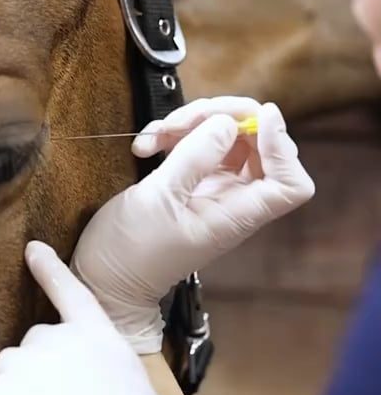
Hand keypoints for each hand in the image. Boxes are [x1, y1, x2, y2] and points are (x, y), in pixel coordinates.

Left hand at [0, 242, 196, 394]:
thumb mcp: (134, 389)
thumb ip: (103, 367)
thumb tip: (86, 377)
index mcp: (100, 336)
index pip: (70, 292)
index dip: (50, 270)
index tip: (33, 250)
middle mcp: (60, 339)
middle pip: (32, 343)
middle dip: (38, 371)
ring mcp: (27, 362)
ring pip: (8, 370)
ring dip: (18, 393)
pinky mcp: (0, 393)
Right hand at [72, 98, 314, 352]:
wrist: (105, 276)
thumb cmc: (132, 251)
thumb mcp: (159, 200)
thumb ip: (195, 158)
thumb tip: (227, 124)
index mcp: (236, 215)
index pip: (290, 184)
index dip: (283, 148)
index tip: (258, 120)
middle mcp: (232, 200)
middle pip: (259, 146)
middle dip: (226, 119)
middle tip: (185, 119)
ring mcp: (212, 188)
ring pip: (226, 137)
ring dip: (193, 123)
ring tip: (157, 134)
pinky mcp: (190, 179)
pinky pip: (196, 143)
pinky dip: (174, 135)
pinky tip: (146, 144)